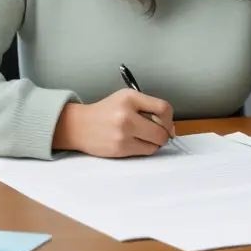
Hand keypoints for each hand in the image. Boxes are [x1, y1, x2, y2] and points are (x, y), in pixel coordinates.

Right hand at [53, 89, 173, 157]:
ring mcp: (123, 133)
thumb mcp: (126, 98)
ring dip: (155, 143)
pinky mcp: (120, 148)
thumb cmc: (106, 111)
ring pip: (155, 144)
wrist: (80, 125)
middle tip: (158, 133)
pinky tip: (136, 142)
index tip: (166, 122)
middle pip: (161, 130)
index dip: (169, 118)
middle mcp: (126, 114)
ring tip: (144, 137)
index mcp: (130, 98)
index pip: (163, 108)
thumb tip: (170, 127)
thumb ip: (149, 107)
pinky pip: (144, 151)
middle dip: (164, 134)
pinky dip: (145, 148)